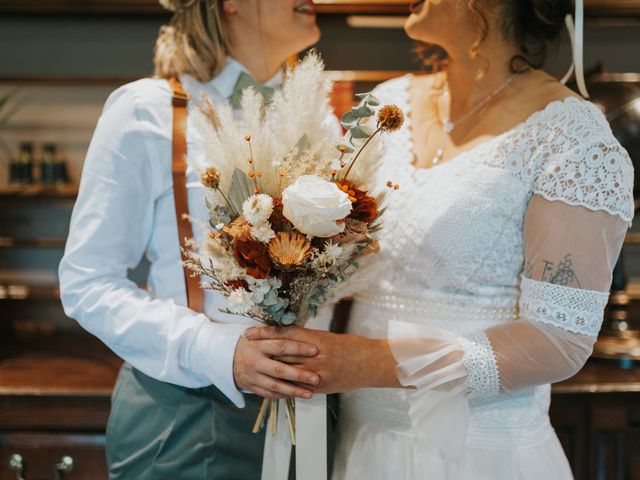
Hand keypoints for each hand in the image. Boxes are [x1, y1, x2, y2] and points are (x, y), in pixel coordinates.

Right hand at [233, 335, 320, 399]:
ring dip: (293, 391)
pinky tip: (296, 395)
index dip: (298, 348)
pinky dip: (283, 396)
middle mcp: (255, 361)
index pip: (281, 346)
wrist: (225, 357)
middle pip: (279, 370)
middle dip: (299, 375)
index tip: (315, 350)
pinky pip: (269, 394)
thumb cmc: (250, 343)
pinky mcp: (251, 387)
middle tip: (316, 378)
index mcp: (258, 345)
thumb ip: (277, 334)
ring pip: (275, 386)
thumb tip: (303, 332)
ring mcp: (252, 376)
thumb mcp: (259, 334)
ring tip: (310, 393)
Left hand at [244, 327, 400, 392]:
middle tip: (243, 350)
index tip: (248, 333)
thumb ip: (306, 340)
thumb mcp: (326, 338)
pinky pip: (296, 388)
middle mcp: (311, 354)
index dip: (263, 334)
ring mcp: (315, 372)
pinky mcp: (319, 386)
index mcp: (313, 338)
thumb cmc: (349, 346)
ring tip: (251, 370)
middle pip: (279, 352)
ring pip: (285, 371)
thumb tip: (287, 339)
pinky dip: (283, 387)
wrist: (368, 362)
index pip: (282, 334)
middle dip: (261, 352)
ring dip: (268, 371)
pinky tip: (270, 387)